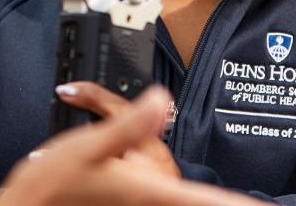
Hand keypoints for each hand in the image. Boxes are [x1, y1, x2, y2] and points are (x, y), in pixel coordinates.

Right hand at [0, 88, 259, 205]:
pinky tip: (190, 196)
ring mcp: (141, 205)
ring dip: (209, 201)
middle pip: (202, 205)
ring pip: (185, 204)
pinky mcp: (129, 205)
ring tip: (243, 202)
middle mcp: (150, 201)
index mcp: (147, 189)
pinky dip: (188, 200)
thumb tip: (160, 99)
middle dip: (230, 205)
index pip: (207, 201)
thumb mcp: (87, 146)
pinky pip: (167, 203)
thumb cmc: (52, 188)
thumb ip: (127, 123)